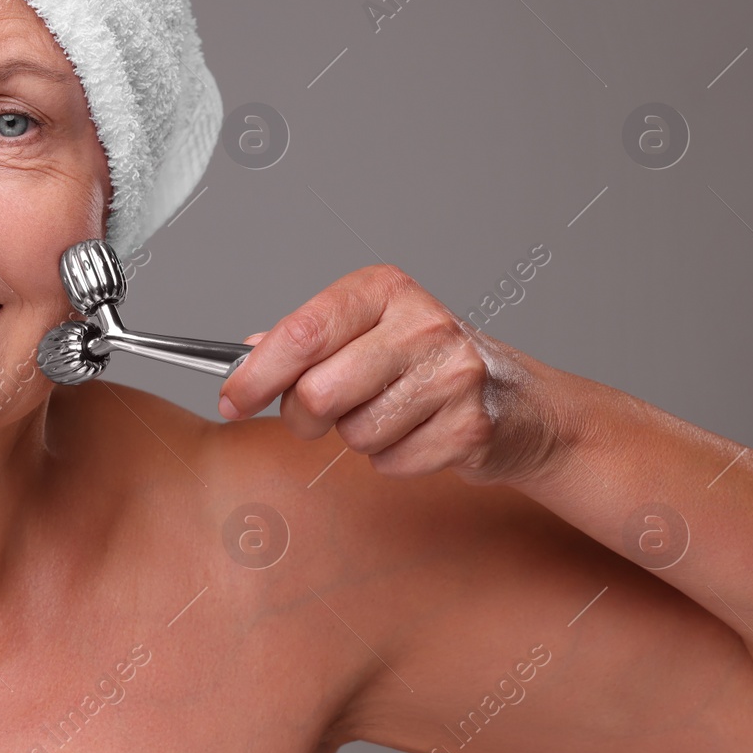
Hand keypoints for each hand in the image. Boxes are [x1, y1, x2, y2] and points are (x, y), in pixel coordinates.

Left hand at [217, 264, 571, 484]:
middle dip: (303, 417)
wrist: (520, 402)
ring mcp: (452, 374)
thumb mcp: (368, 331)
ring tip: (389, 414)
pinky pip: (392, 462)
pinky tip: (418, 434)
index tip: (232, 399)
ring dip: (358, 438)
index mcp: (383, 290)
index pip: (301, 332)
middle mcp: (421, 323)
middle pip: (318, 392)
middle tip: (315, 414)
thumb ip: (306, 340)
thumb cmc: (429, 363)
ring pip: (354, 434)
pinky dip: (394, 459)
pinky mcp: (471, 426)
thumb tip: (244, 354)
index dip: (255, 374)